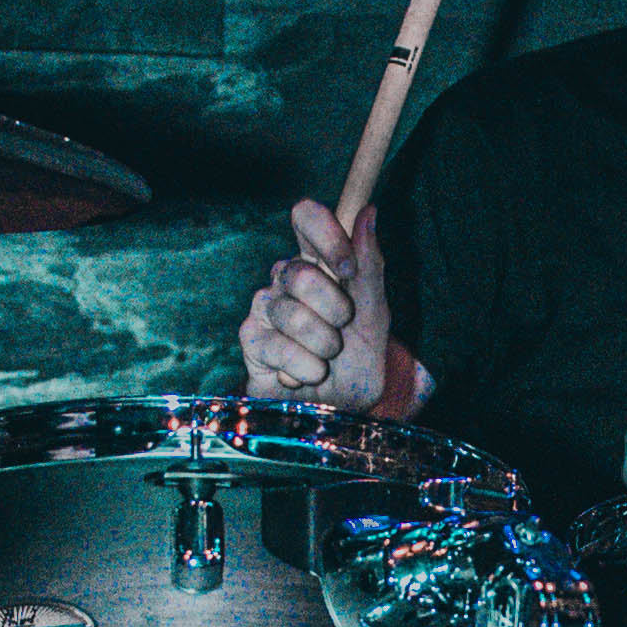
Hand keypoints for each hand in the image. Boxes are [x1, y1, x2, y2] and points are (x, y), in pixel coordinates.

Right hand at [240, 200, 390, 407]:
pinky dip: (304, 368)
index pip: (306, 217)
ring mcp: (265, 307)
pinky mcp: (251, 339)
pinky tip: (303, 376)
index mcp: (319, 262)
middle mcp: (286, 279)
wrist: (336, 413)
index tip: (347, 269)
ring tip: (325, 358)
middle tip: (342, 330)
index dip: (325, 235)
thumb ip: (370, 268)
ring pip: (292, 314)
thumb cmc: (355, 363)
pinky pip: (278, 347)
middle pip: (299, 271)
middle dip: (333, 310)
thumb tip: (368, 213)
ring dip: (322, 346)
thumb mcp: (376, 318)